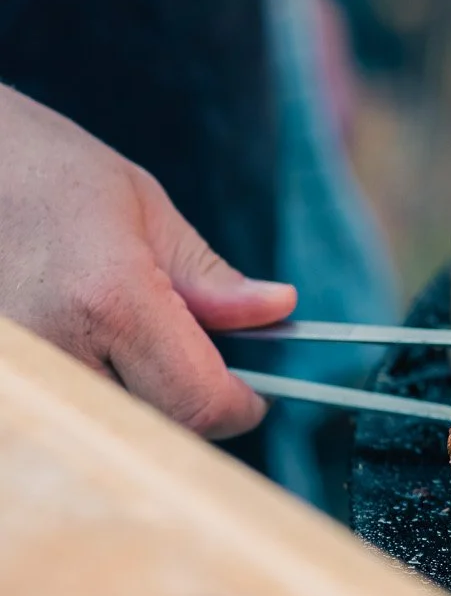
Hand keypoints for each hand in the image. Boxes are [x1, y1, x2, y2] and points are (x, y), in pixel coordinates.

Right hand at [0, 84, 294, 436]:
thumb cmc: (42, 169)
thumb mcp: (141, 205)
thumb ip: (209, 275)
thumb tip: (278, 310)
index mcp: (109, 300)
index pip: (198, 401)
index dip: (240, 406)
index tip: (256, 394)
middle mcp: (58, 349)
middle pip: (158, 426)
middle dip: (192, 401)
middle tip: (195, 357)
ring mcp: (23, 372)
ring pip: (113, 427)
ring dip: (141, 398)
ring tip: (127, 337)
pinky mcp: (5, 380)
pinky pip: (72, 408)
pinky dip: (96, 390)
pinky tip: (88, 343)